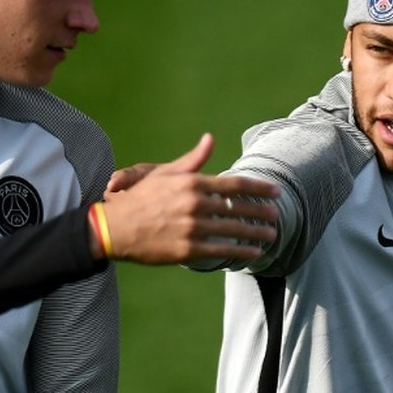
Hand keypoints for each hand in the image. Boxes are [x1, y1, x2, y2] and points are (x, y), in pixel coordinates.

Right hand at [95, 134, 279, 264]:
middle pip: (238, 208)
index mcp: (191, 183)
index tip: (275, 192)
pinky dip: (240, 251)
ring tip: (271, 235)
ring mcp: (192, 228)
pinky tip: (253, 252)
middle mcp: (194, 204)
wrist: (115, 228)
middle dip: (261, 212)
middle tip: (277, 215)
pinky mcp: (187, 250)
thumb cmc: (140, 199)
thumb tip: (210, 139)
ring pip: (233, 231)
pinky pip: (221, 251)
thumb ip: (193, 160)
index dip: (258, 188)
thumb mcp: (165, 173)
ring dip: (256, 234)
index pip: (233, 185)